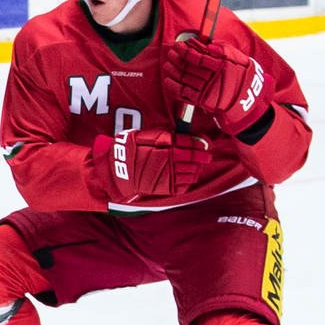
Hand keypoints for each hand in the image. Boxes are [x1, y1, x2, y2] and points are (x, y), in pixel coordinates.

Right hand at [97, 128, 211, 202]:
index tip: (206, 144)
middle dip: (202, 158)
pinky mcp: (165, 188)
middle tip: (207, 156)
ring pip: (191, 173)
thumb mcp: (144, 136)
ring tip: (199, 166)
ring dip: (197, 169)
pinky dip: (190, 181)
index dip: (200, 145)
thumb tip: (178, 136)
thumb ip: (163, 136)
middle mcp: (169, 162)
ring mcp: (168, 177)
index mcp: (165, 148)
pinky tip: (191, 177)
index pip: (189, 145)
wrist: (117, 171)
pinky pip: (183, 186)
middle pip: (193, 159)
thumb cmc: (129, 150)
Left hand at [167, 36, 267, 134]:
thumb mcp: (239, 58)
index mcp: (222, 65)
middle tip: (170, 53)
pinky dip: (173, 87)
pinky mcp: (203, 101)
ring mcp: (207, 90)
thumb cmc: (243, 76)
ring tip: (167, 64)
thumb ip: (224, 49)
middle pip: (188, 67)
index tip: (178, 46)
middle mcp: (213, 78)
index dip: (185, 51)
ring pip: (184, 79)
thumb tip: (208, 44)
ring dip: (173, 71)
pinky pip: (184, 93)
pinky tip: (167, 80)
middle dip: (177, 59)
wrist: (248, 100)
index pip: (198, 57)